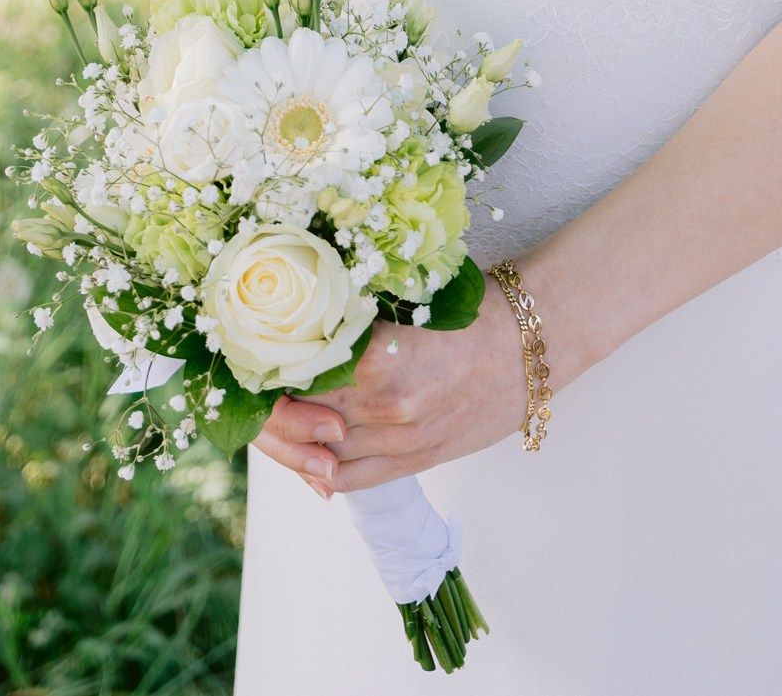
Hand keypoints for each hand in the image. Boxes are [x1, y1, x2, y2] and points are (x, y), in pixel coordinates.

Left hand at [255, 280, 527, 495]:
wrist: (531, 345)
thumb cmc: (471, 309)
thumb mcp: (408, 301)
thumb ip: (354, 320)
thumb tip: (296, 321)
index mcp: (376, 355)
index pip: (294, 372)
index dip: (263, 365)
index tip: (249, 350)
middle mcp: (383, 404)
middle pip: (300, 417)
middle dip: (269, 405)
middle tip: (250, 387)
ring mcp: (400, 439)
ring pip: (319, 454)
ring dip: (292, 440)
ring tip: (273, 419)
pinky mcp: (416, 460)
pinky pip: (352, 480)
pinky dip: (321, 474)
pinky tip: (308, 462)